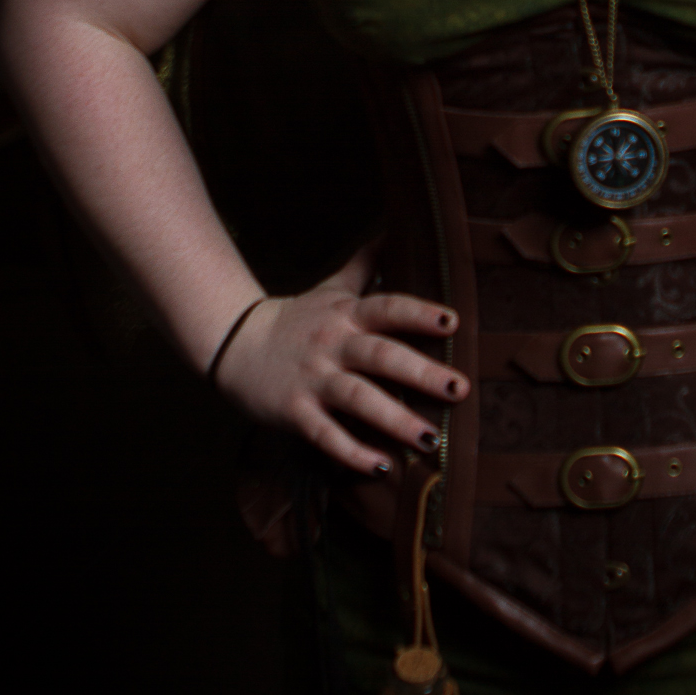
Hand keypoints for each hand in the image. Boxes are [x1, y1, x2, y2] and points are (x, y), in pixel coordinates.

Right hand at [211, 248, 467, 478]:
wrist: (235, 343)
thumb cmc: (296, 318)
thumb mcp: (331, 288)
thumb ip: (365, 262)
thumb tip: (395, 228)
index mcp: (347, 315)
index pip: (387, 307)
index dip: (419, 313)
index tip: (453, 321)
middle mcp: (333, 344)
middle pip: (380, 355)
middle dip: (421, 372)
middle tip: (459, 389)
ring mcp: (313, 379)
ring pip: (357, 399)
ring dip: (395, 420)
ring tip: (431, 439)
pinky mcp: (295, 412)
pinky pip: (326, 435)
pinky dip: (352, 452)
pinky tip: (382, 466)